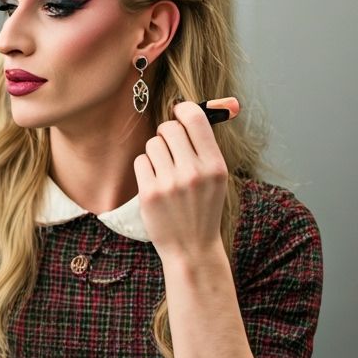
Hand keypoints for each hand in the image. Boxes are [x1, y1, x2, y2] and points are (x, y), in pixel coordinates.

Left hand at [133, 100, 232, 260]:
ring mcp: (170, 184)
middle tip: (168, 144)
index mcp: (215, 165)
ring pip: (152, 144)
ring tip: (163, 169)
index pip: (195, 119)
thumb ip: (205, 147)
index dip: (183, 109)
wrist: (191, 248)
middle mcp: (194, 172)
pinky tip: (154, 182)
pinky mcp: (149, 194)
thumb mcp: (217, 178)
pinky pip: (140, 161)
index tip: (178, 111)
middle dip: (165, 132)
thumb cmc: (203, 209)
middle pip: (169, 128)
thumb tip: (192, 110)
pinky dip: (145, 168)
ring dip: (154, 152)